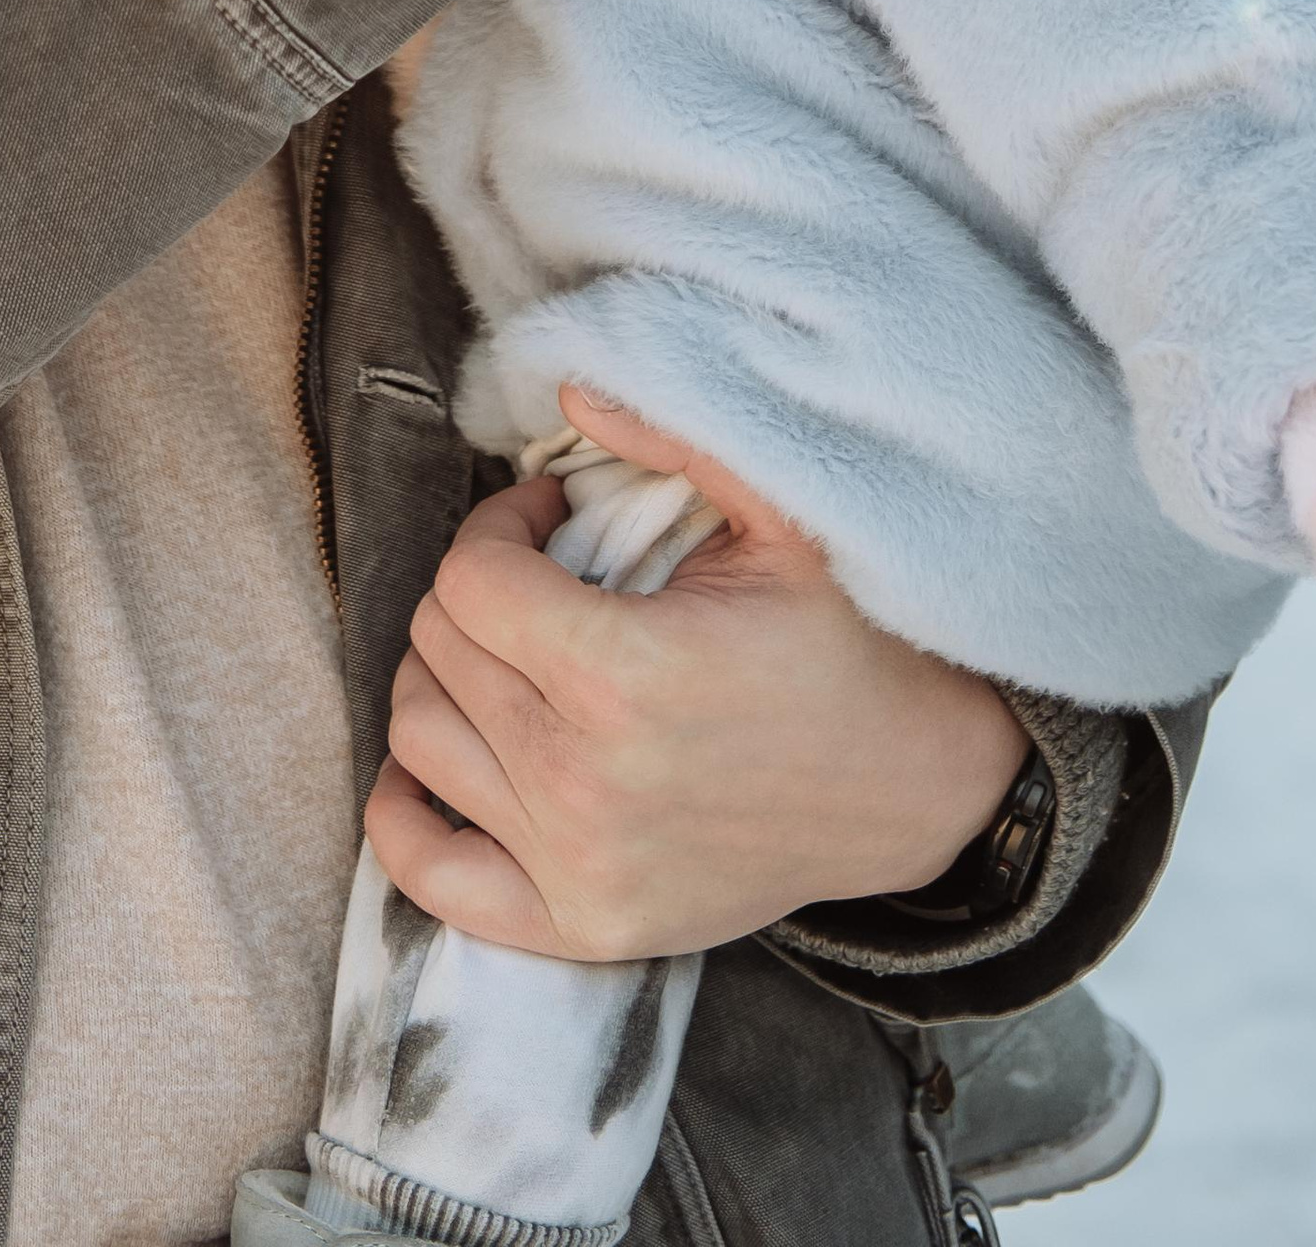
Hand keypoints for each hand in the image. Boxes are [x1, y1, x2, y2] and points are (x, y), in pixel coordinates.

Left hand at [365, 387, 1030, 961]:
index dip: (499, 526)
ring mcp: (577, 865)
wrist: (912, 784)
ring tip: (512, 651)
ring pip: (418, 737)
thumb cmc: (842, 638)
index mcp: (623, 674)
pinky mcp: (582, 926)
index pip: (469, 581)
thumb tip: (567, 389)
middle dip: (476, 590)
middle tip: (539, 575)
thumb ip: (669, 437)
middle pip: (438, 649)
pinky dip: (403, 816)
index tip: (548, 518)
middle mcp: (584, 781)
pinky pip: (430, 875)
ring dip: (445, 676)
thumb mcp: (779, 515)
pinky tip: (435, 762)